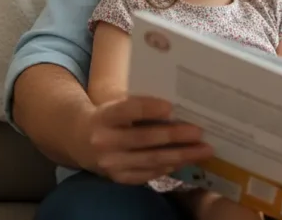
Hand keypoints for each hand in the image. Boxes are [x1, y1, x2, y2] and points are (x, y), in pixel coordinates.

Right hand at [82, 95, 213, 184]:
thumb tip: (177, 103)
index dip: (150, 109)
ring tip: (202, 150)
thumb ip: (138, 104)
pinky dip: (167, 167)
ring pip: (150, 160)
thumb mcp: (115, 105)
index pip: (128, 110)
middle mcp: (104, 141)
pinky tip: (184, 161)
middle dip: (175, 135)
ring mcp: (110, 163)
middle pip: (144, 138)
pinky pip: (146, 174)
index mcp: (104, 116)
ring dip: (180, 155)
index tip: (172, 106)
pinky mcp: (116, 178)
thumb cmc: (108, 116)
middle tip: (199, 132)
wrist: (78, 139)